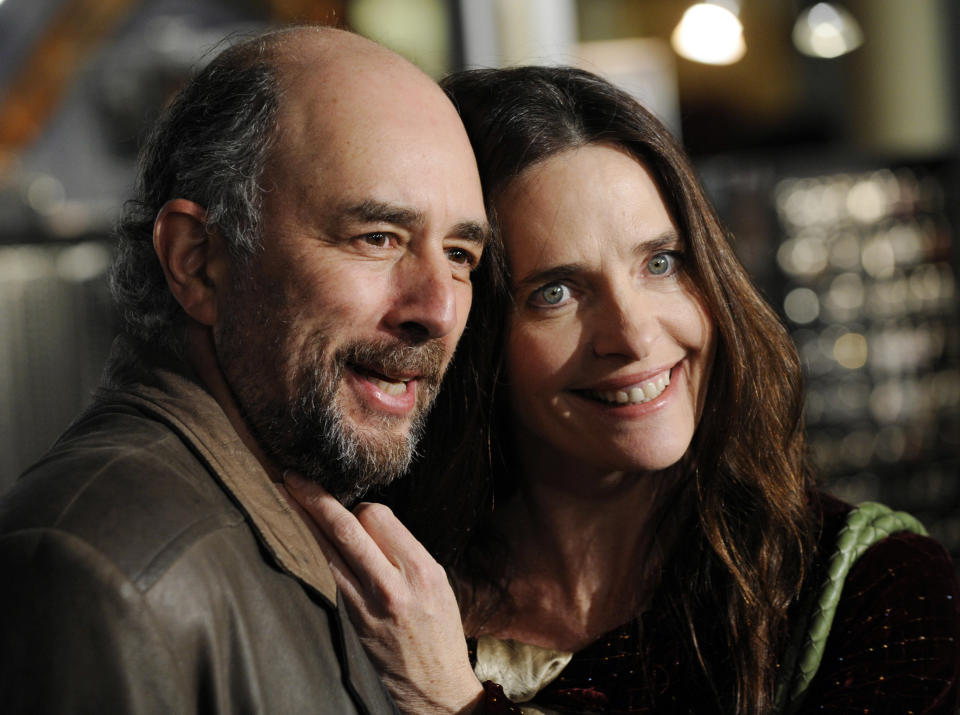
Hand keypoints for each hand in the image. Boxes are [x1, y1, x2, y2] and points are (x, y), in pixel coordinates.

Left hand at [282, 473, 484, 714]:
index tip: (354, 510)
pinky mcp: (351, 620)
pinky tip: (304, 537)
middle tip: (292, 476)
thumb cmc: (440, 634)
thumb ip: (404, 554)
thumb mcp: (437, 585)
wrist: (437, 690)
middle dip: (315, 496)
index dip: (361, 508)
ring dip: (304, 519)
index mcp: (421, 568)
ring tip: (286, 495)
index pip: (378, 516)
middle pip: (345, 526)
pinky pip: (329, 573)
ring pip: (328, 547)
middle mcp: (394, 584)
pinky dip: (315, 550)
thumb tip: (370, 525)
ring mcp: (367, 604)